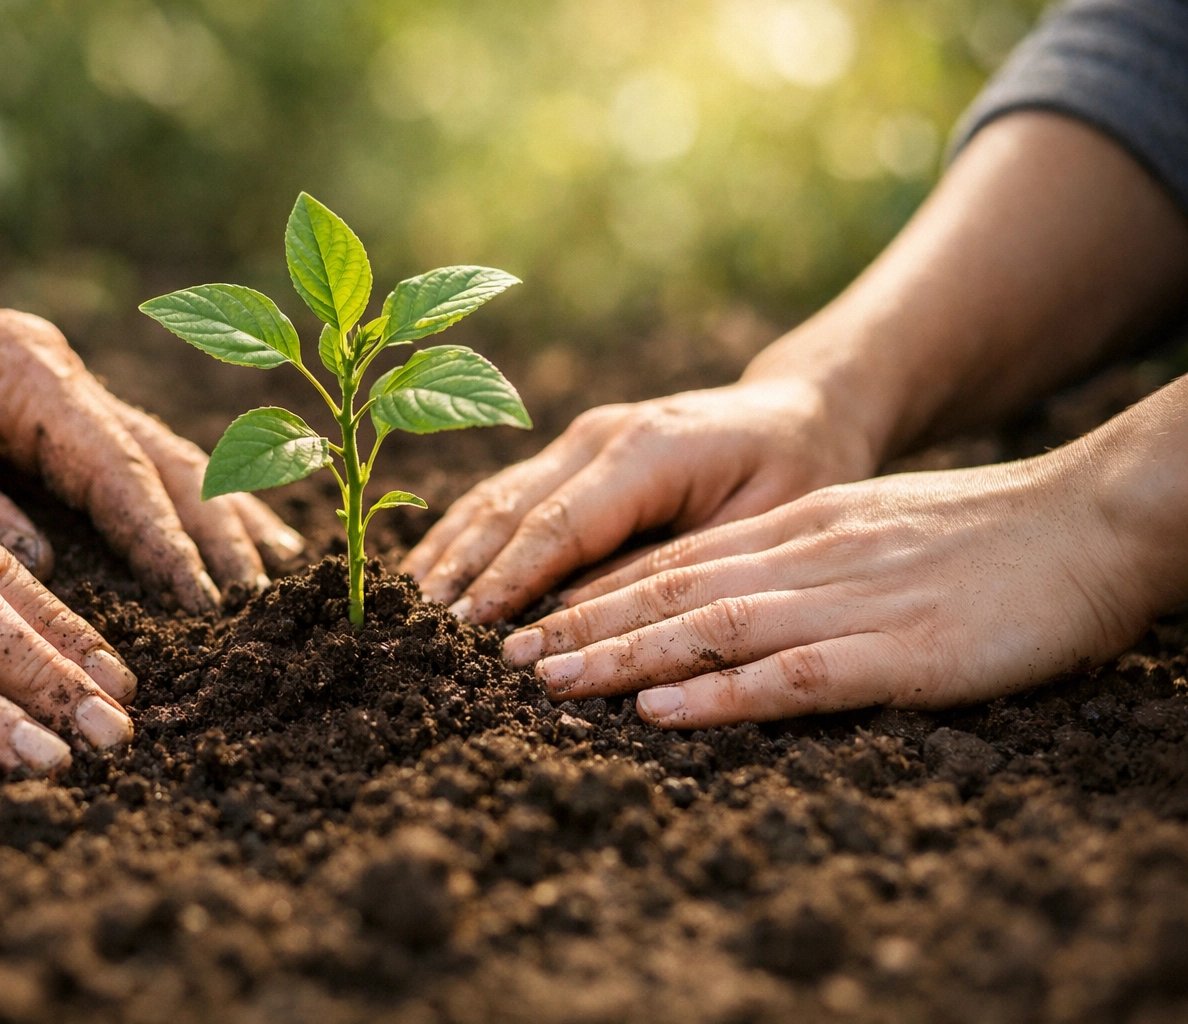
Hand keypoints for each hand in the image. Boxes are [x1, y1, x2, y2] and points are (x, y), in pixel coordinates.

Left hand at [0, 264, 301, 610]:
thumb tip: (40, 569)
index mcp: (21, 369)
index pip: (114, 464)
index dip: (162, 535)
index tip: (202, 598)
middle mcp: (58, 374)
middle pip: (162, 457)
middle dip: (216, 528)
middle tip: (259, 599)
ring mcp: (62, 389)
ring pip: (165, 454)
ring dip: (222, 510)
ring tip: (275, 567)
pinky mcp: (54, 411)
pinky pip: (137, 460)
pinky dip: (188, 500)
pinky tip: (233, 529)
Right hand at [402, 378, 875, 622]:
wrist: (797, 411)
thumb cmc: (795, 473)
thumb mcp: (759, 527)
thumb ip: (675, 568)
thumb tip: (582, 619)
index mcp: (647, 450)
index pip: (557, 524)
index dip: (507, 580)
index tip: (466, 630)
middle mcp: (599, 435)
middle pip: (510, 510)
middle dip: (461, 573)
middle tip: (416, 631)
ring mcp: (579, 437)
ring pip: (494, 498)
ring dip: (449, 554)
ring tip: (407, 608)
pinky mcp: (570, 451)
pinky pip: (504, 495)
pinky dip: (463, 534)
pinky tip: (431, 572)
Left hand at [501, 450, 1165, 728]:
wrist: (1094, 521)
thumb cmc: (989, 536)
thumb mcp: (873, 530)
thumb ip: (803, 556)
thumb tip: (734, 593)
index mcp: (801, 528)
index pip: (677, 557)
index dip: (597, 590)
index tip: (533, 617)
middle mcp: (808, 556)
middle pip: (672, 588)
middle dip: (581, 622)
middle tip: (505, 654)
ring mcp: (851, 602)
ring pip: (711, 626)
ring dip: (621, 654)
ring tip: (548, 679)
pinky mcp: (903, 652)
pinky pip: (794, 675)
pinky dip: (720, 692)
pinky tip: (662, 708)